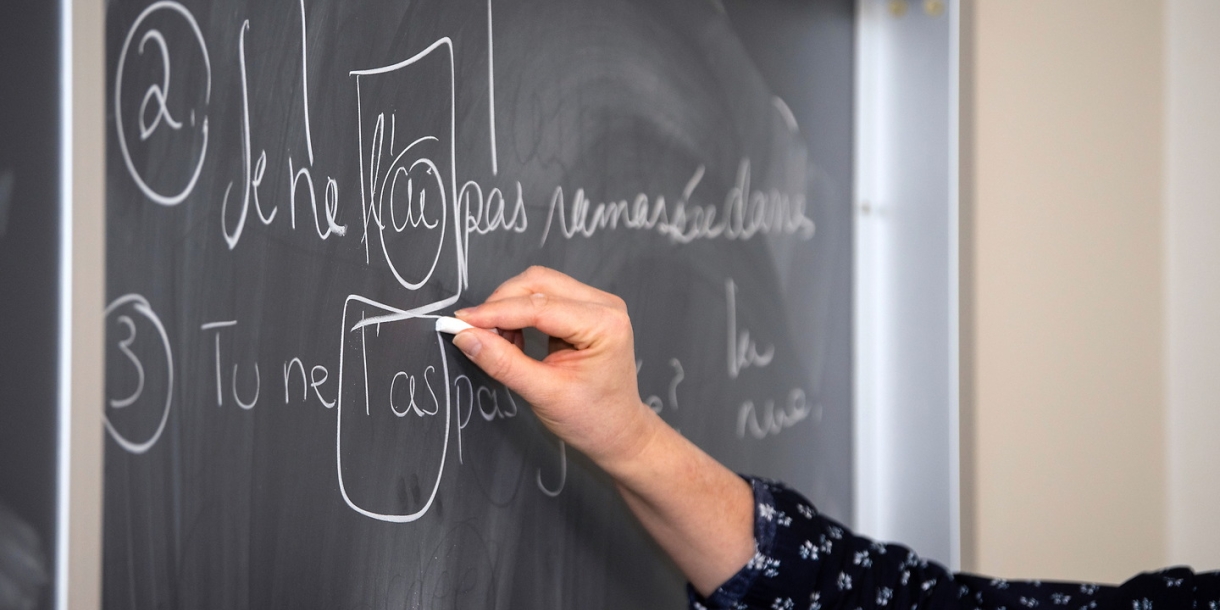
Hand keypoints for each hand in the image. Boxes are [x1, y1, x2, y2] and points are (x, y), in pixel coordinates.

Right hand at [451, 266, 659, 469]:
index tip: (461, 321)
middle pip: (538, 283)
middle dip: (500, 304)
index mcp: (604, 325)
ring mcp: (597, 304)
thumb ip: (503, 363)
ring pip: (538, 285)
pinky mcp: (586, 309)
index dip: (495, 312)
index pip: (539, 306)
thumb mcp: (543, 394)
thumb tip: (466, 336)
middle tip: (474, 332)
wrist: (618, 432)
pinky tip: (513, 338)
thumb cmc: (593, 419)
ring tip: (497, 341)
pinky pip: (544, 296)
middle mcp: (605, 305)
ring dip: (509, 307)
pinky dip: (520, 312)